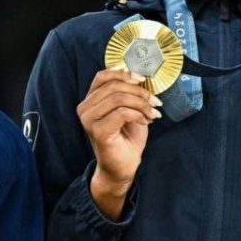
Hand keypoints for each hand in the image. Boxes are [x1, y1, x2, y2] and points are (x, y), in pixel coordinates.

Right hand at [77, 67, 161, 218]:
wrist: (123, 166)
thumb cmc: (126, 138)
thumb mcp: (130, 109)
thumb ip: (129, 93)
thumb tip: (140, 77)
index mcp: (91, 100)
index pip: (102, 76)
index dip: (123, 73)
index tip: (142, 79)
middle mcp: (85, 108)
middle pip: (114, 86)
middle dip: (139, 92)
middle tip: (155, 102)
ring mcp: (89, 120)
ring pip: (118, 98)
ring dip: (141, 104)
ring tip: (152, 113)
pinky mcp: (97, 131)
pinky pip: (121, 113)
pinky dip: (138, 114)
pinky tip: (146, 122)